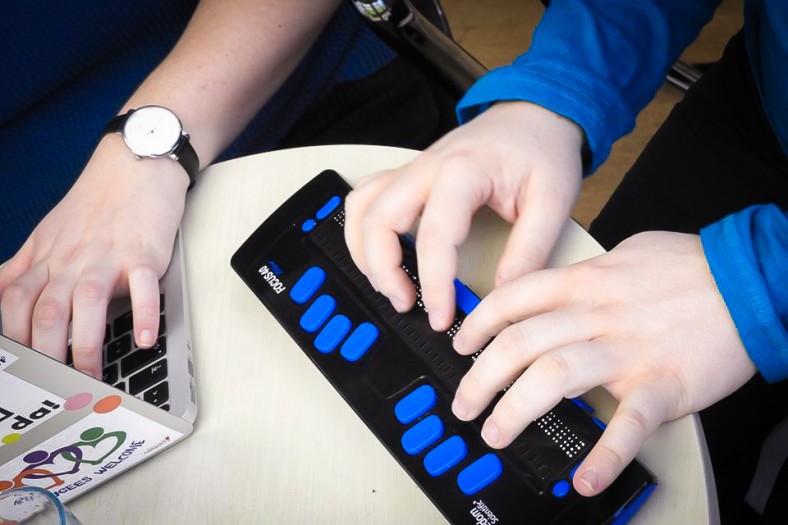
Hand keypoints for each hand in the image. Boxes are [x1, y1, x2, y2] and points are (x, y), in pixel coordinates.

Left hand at [0, 139, 188, 377]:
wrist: (134, 165)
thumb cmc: (94, 204)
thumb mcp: (45, 235)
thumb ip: (21, 270)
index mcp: (45, 259)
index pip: (13, 304)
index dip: (12, 340)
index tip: (20, 372)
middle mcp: (71, 260)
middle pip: (47, 311)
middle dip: (48, 355)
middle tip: (58, 389)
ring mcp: (108, 256)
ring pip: (89, 303)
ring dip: (88, 344)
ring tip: (93, 376)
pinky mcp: (144, 253)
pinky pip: (144, 286)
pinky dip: (144, 314)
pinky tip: (144, 338)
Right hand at [345, 101, 583, 330]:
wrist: (534, 112)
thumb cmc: (542, 149)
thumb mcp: (553, 200)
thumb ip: (529, 250)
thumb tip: (502, 296)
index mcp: (463, 171)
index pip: (434, 236)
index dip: (434, 284)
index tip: (441, 315)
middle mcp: (427, 167)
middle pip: (377, 220)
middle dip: (383, 271)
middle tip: (407, 303)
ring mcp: (412, 169)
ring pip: (360, 209)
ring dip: (364, 252)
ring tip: (390, 285)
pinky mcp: (408, 175)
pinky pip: (365, 199)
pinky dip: (362, 230)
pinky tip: (379, 254)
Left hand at [450, 231, 755, 495]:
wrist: (751, 280)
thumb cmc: (690, 268)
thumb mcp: (625, 255)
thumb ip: (584, 275)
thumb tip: (554, 287)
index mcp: (585, 283)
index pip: (513, 299)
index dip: (478, 324)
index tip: (461, 344)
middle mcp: (597, 315)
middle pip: (520, 343)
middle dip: (481, 377)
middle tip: (464, 403)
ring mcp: (628, 350)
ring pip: (554, 376)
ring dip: (515, 409)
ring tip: (495, 431)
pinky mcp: (663, 383)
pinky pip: (628, 423)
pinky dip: (605, 454)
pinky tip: (583, 478)